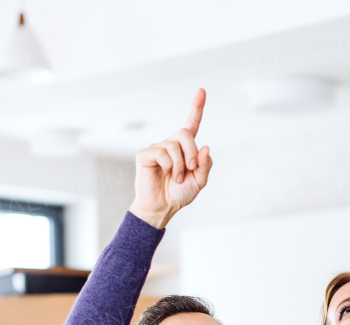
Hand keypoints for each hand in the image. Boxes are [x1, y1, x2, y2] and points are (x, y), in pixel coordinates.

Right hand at [128, 89, 212, 228]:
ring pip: (174, 145)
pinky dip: (169, 166)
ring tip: (177, 178)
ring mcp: (157, 148)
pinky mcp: (145, 155)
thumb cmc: (179, 194)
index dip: (196, 108)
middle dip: (191, 152)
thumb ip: (204, 165)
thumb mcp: (199, 181)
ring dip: (180, 165)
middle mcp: (170, 144)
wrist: (163, 207)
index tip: (202, 91)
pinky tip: (166, 174)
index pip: (191, 124)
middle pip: (184, 132)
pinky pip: (161, 153)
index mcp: (184, 148)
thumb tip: (204, 147)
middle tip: (190, 168)